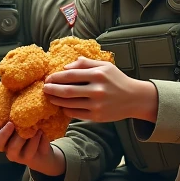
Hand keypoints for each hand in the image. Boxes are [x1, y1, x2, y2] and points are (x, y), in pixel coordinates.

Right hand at [0, 109, 65, 175]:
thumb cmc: (30, 130)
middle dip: (3, 133)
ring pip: (11, 150)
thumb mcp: (20, 119)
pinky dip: (34, 141)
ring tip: (29, 129)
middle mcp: (5, 146)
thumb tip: (2, 98)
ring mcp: (15, 154)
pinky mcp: (27, 159)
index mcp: (0, 135)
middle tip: (11, 123)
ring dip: (19, 139)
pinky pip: (28, 152)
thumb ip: (10, 111)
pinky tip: (40, 132)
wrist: (44, 151)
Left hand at [42, 57, 157, 122]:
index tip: (48, 78)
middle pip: (67, 91)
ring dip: (56, 101)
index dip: (56, 77)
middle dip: (52, 90)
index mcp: (98, 74)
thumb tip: (65, 67)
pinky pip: (75, 113)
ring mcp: (97, 104)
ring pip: (69, 103)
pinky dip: (66, 109)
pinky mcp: (97, 116)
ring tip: (50, 97)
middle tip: (44, 88)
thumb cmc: (117, 80)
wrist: (134, 98)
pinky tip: (62, 106)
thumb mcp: (105, 66)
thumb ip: (85, 63)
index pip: (70, 75)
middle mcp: (97, 90)